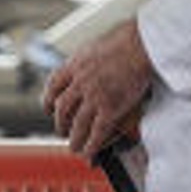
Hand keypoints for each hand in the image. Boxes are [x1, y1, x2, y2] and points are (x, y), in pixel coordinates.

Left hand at [41, 21, 151, 157]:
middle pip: (62, 108)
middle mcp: (81, 81)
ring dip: (74, 138)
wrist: (142, 43)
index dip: (48, 99)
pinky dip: (91, 145)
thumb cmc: (128, 39)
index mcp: (75, 64)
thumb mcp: (97, 44)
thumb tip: (89, 62)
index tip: (48, 108)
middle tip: (61, 131)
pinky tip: (89, 152)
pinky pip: (97, 132)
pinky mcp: (110, 107)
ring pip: (77, 124)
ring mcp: (94, 95)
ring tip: (74, 147)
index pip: (53, 85)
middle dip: (60, 123)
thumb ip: (89, 58)